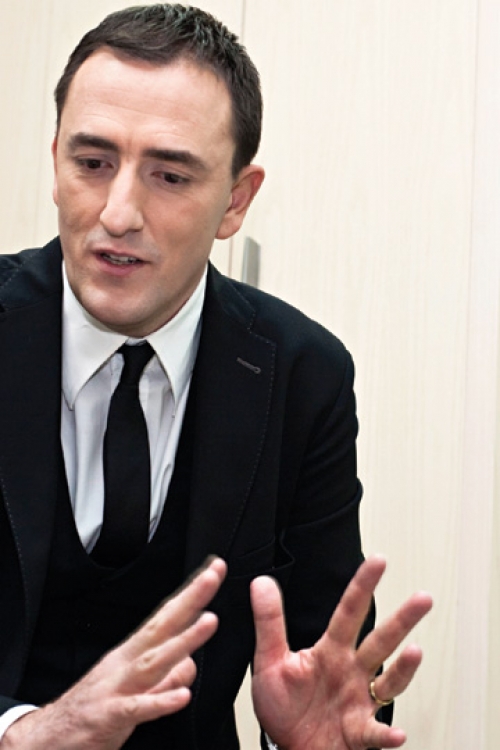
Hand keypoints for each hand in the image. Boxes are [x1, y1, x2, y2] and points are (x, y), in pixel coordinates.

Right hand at [3, 557, 226, 749]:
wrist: (48, 737)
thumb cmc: (94, 709)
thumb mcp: (134, 687)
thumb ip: (165, 675)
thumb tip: (192, 662)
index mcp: (133, 652)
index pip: (167, 616)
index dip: (191, 593)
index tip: (213, 570)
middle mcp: (126, 662)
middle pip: (163, 625)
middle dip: (191, 600)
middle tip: (212, 576)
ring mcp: (117, 687)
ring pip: (155, 660)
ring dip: (184, 641)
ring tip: (210, 622)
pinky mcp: (109, 717)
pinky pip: (138, 709)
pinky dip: (159, 701)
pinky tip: (182, 696)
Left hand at [250, 556, 431, 749]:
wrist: (287, 748)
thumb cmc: (283, 707)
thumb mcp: (269, 660)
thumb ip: (269, 622)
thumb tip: (262, 582)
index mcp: (331, 651)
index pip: (349, 612)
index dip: (363, 586)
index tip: (378, 561)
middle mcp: (351, 672)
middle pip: (381, 640)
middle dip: (402, 619)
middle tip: (423, 598)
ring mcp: (359, 702)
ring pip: (389, 681)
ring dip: (404, 669)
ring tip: (415, 652)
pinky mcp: (358, 733)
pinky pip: (375, 733)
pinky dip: (386, 734)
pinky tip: (397, 733)